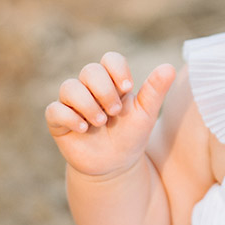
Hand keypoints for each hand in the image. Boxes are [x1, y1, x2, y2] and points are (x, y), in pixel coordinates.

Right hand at [44, 52, 175, 179]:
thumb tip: (169, 67)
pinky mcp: (58, 121)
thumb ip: (155, 91)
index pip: (109, 59)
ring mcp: (72, 104)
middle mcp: (89, 88)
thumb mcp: (145, 114)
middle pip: (90, 71)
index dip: (117, 69)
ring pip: (69, 87)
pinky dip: (69, 117)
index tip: (128, 87)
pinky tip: (84, 128)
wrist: (115, 165)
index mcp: (112, 82)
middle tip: (115, 111)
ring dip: (87, 104)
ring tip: (100, 122)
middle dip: (104, 90)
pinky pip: (54, 110)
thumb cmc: (131, 136)